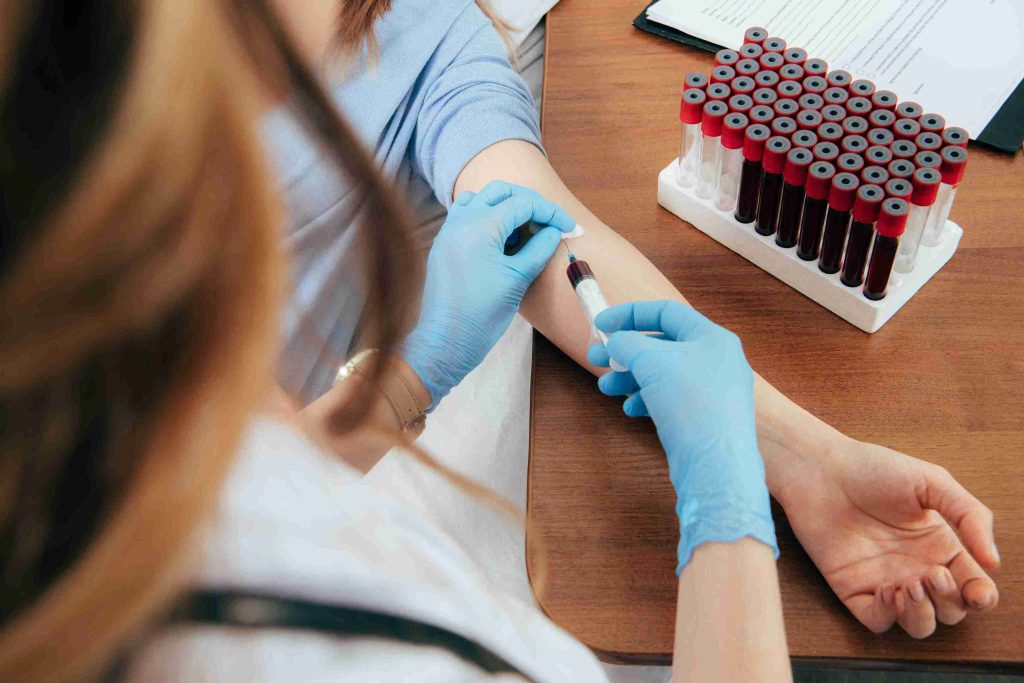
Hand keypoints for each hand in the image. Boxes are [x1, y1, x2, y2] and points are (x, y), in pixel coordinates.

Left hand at [402, 181, 574, 406]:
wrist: (446, 342)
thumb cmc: (482, 315)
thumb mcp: (518, 279)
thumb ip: (539, 248)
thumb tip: (554, 230)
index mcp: (479, 227)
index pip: (522, 204)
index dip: (550, 212)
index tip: (569, 227)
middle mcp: (460, 221)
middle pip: (501, 192)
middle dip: (529, 202)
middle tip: (549, 223)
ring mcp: (449, 231)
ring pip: (481, 200)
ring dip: (506, 207)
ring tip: (525, 231)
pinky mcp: (444, 245)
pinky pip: (467, 216)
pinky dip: (488, 218)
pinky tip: (502, 240)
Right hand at [588, 300, 776, 572]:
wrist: (716, 465)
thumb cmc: (690, 402)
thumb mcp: (651, 361)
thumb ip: (627, 343)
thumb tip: (616, 341)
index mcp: (713, 337)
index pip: (667, 312)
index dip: (630, 314)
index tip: (601, 324)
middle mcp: (717, 360)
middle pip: (663, 345)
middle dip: (625, 352)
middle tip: (595, 359)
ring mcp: (713, 392)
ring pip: (663, 375)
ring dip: (630, 377)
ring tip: (606, 388)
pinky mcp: (705, 419)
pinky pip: (671, 399)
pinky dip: (647, 399)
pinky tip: (630, 409)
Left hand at [779, 439, 999, 637]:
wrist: (820, 470)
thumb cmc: (872, 468)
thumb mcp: (932, 481)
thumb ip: (970, 516)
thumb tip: (993, 562)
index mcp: (939, 546)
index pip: (972, 586)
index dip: (981, 596)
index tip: (977, 591)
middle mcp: (915, 568)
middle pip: (949, 611)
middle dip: (950, 602)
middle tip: (933, 573)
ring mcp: (884, 580)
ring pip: (918, 625)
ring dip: (923, 615)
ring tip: (910, 584)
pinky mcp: (852, 588)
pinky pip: (878, 621)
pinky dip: (889, 616)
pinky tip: (887, 590)